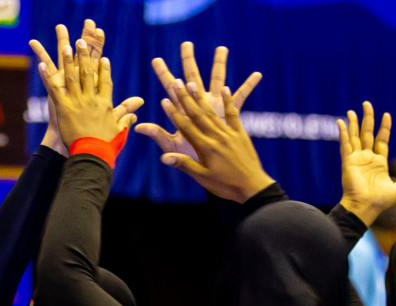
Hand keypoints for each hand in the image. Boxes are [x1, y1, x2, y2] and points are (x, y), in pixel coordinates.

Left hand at [37, 39, 136, 149]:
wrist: (92, 154)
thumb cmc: (106, 146)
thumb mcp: (120, 129)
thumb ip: (127, 114)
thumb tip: (139, 103)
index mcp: (105, 103)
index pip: (106, 82)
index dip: (104, 70)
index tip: (103, 59)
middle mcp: (92, 99)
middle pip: (88, 73)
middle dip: (85, 56)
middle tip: (82, 42)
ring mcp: (77, 102)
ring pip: (72, 76)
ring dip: (68, 59)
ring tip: (66, 46)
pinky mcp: (63, 107)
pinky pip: (54, 88)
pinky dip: (47, 76)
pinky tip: (42, 65)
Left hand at [135, 42, 260, 163]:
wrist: (213, 172)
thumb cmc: (191, 160)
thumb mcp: (173, 145)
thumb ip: (158, 134)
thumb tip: (138, 127)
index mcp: (184, 113)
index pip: (171, 91)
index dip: (164, 76)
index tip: (156, 60)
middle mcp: (199, 106)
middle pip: (192, 79)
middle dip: (188, 61)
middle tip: (186, 43)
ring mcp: (215, 108)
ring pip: (217, 82)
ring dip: (219, 65)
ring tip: (222, 48)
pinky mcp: (230, 115)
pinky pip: (239, 100)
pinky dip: (247, 87)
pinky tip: (257, 74)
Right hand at [155, 81, 274, 201]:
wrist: (252, 186)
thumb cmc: (224, 185)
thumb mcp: (201, 177)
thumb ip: (183, 164)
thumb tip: (163, 157)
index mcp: (204, 147)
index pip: (185, 127)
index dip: (173, 114)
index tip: (164, 101)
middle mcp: (216, 136)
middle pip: (197, 114)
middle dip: (184, 98)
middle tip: (176, 83)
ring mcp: (229, 133)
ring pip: (212, 111)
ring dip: (200, 97)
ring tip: (192, 83)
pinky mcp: (240, 133)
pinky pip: (233, 114)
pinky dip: (228, 101)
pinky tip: (225, 89)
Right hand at [337, 103, 395, 226]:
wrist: (365, 208)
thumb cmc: (380, 202)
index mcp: (379, 162)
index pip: (381, 140)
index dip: (384, 127)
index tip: (386, 115)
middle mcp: (367, 159)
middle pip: (367, 134)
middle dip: (367, 119)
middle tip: (367, 104)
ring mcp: (357, 159)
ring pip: (355, 137)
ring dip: (353, 123)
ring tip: (352, 110)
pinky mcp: (348, 162)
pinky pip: (345, 145)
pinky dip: (343, 134)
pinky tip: (342, 123)